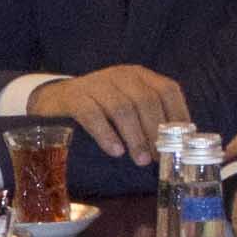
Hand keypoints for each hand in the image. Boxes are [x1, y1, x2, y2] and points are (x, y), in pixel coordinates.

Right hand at [28, 63, 190, 164]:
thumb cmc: (100, 109)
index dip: (178, 115)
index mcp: (140, 76)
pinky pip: (92, 115)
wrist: (55, 101)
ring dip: (135, 136)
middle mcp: (121, 76)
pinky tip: (115, 151)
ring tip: (141, 160)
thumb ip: (149, 118)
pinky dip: (106, 135)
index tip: (181, 142)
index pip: (168, 90)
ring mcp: (97, 84)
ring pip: (122, 108)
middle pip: (146, 100)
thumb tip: (177, 146)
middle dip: (155, 131)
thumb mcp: (128, 105)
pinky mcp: (74, 97)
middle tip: (159, 157)